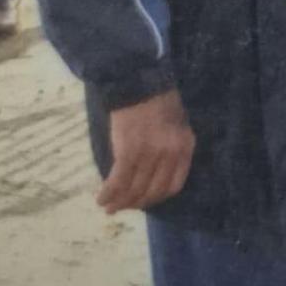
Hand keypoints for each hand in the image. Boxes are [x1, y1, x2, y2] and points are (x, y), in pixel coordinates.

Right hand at [97, 89, 194, 214]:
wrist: (138, 78)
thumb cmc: (158, 98)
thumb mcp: (177, 123)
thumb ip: (172, 148)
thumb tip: (156, 175)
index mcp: (185, 147)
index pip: (173, 186)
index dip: (157, 198)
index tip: (144, 201)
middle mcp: (170, 154)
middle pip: (153, 192)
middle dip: (137, 203)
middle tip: (124, 207)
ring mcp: (149, 154)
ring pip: (134, 190)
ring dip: (120, 203)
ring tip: (109, 208)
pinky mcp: (128, 151)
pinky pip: (118, 181)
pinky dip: (108, 193)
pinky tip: (101, 198)